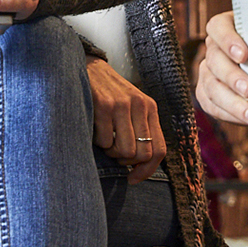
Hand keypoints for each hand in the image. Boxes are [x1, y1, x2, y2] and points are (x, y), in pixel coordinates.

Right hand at [88, 59, 166, 182]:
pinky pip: (105, 141)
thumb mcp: (132, 107)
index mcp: (150, 108)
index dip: (147, 170)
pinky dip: (98, 143)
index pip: (159, 149)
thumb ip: (141, 130)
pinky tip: (95, 130)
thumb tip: (142, 166)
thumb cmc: (109, 94)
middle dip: (126, 162)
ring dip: (111, 153)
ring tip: (105, 140)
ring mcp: (122, 105)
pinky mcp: (104, 105)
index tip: (133, 179)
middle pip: (142, 154)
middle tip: (115, 154)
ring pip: (125, 151)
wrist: (88, 67)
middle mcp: (140, 105)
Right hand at [196, 5, 247, 127]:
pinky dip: (231, 115)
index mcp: (231, 26)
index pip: (217, 27)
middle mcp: (216, 49)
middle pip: (214, 60)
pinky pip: (214, 107)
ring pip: (213, 88)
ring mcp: (211, 74)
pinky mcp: (212, 97)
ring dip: (233, 104)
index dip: (226, 39)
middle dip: (231, 77)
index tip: (245, 54)